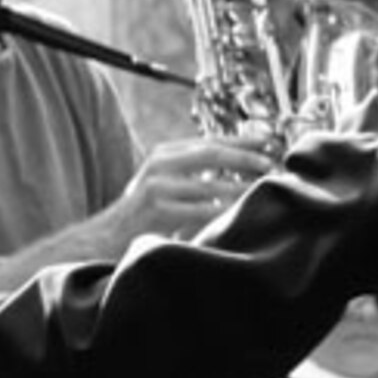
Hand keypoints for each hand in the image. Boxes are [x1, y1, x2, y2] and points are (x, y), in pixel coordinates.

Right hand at [110, 135, 273, 244]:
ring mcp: (158, 186)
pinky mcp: (158, 210)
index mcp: (165, 153)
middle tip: (270, 164)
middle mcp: (160, 164)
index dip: (240, 141)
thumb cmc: (142, 213)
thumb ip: (191, 172)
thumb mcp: (164, 182)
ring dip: (240, 188)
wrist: (106, 236)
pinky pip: (201, 210)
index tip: (266, 143)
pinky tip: (239, 213)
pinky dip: (223, 211)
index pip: (209, 141)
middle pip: (212, 154)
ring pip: (210, 184)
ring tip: (261, 191)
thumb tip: (235, 167)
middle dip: (245, 159)